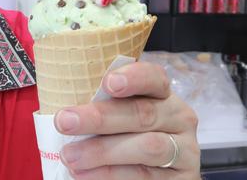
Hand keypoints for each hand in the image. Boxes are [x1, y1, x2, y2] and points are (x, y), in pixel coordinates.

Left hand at [54, 61, 199, 178]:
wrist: (147, 175)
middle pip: (142, 113)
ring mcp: (185, 151)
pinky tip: (86, 175)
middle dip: (100, 118)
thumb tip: (62, 108)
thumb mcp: (115, 115)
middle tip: (64, 121)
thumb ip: (100, 106)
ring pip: (147, 148)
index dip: (134, 77)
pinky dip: (112, 175)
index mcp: (161, 94)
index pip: (154, 78)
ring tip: (69, 157)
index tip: (108, 83)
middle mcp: (178, 118)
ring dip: (102, 152)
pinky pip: (146, 177)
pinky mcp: (183, 179)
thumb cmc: (122, 136)